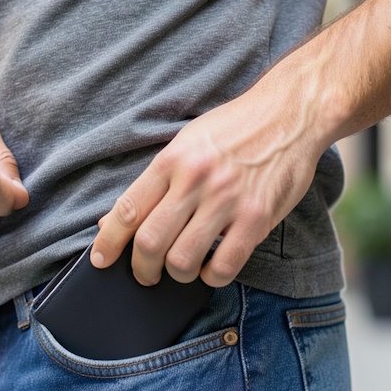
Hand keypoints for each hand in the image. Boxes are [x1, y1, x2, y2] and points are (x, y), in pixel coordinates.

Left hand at [90, 91, 323, 286]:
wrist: (290, 113)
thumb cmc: (233, 130)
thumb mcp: (186, 143)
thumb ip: (154, 182)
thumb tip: (114, 221)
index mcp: (172, 160)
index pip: (128, 210)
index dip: (108, 242)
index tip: (100, 261)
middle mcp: (196, 180)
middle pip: (150, 242)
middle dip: (141, 269)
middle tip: (145, 274)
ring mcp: (227, 200)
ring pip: (183, 259)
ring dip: (176, 275)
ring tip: (181, 269)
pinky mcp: (257, 218)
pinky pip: (224, 266)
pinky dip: (211, 277)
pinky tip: (211, 268)